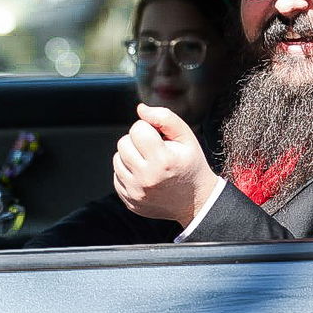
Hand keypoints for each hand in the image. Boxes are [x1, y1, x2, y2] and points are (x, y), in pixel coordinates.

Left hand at [113, 104, 218, 226]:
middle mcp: (146, 178)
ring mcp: (136, 192)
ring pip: (117, 159)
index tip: (159, 138)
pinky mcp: (129, 201)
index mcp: (163, 160)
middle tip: (153, 150)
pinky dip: (128, 173)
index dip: (148, 128)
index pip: (137, 129)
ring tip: (149, 162)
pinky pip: (117, 177)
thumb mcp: (186, 137)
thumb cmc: (190, 165)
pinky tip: (144, 176)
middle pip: (123, 143)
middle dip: (137, 141)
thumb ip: (164, 117)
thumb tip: (140, 109)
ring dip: (130, 156)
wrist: (195, 202)